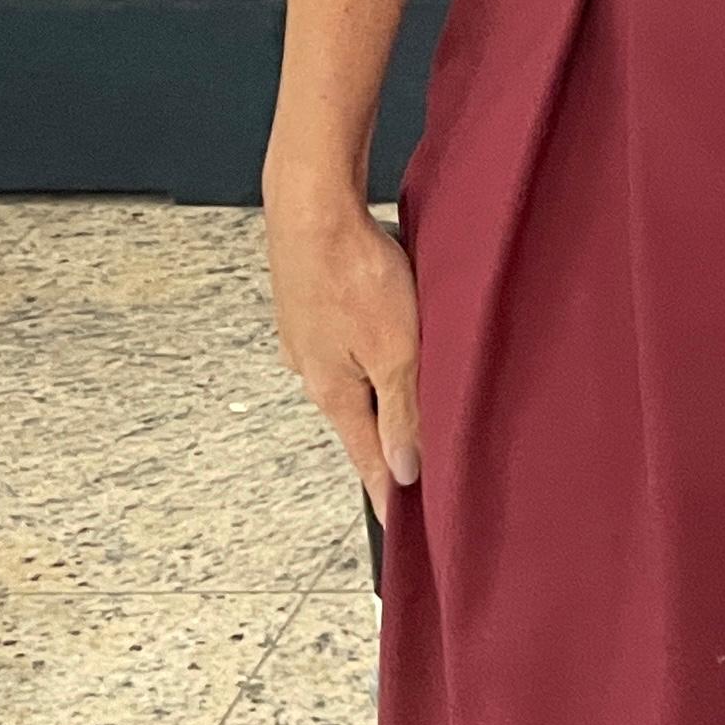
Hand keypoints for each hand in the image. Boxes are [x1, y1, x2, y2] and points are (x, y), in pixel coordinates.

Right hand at [267, 184, 421, 520]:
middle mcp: (313, 369)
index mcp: (333, 391)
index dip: (387, 487)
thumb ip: (403, 410)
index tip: (401, 518)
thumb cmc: (353, 273)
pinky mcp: (312, 304)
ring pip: (354, 376)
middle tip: (415, 463)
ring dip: (381, 390)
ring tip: (408, 404)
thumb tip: (403, 469)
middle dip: (388, 437)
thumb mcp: (396, 351)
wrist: (311, 205)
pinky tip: (386, 340)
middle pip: (359, 416)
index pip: (365, 455)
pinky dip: (369, 350)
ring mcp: (308, 336)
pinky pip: (347, 341)